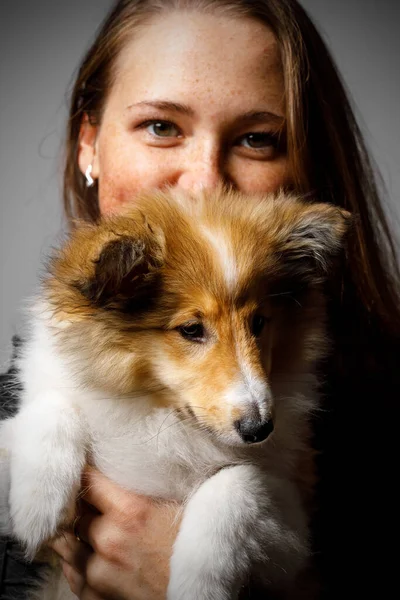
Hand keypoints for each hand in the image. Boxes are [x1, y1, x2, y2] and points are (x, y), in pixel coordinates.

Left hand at [49, 466, 180, 599]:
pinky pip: (71, 568)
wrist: (200, 590)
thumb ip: (138, 492)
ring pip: (67, 539)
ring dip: (78, 532)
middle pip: (78, 510)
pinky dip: (78, 558)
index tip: (87, 472)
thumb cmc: (193, 549)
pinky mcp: (92, 593)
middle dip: (87, 507)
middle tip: (99, 505)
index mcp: (130, 510)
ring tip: (93, 530)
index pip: (87, 479)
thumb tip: (116, 472)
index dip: (86, 474)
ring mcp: (97, 569)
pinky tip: (93, 553)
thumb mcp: (172, 507)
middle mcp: (109, 538)